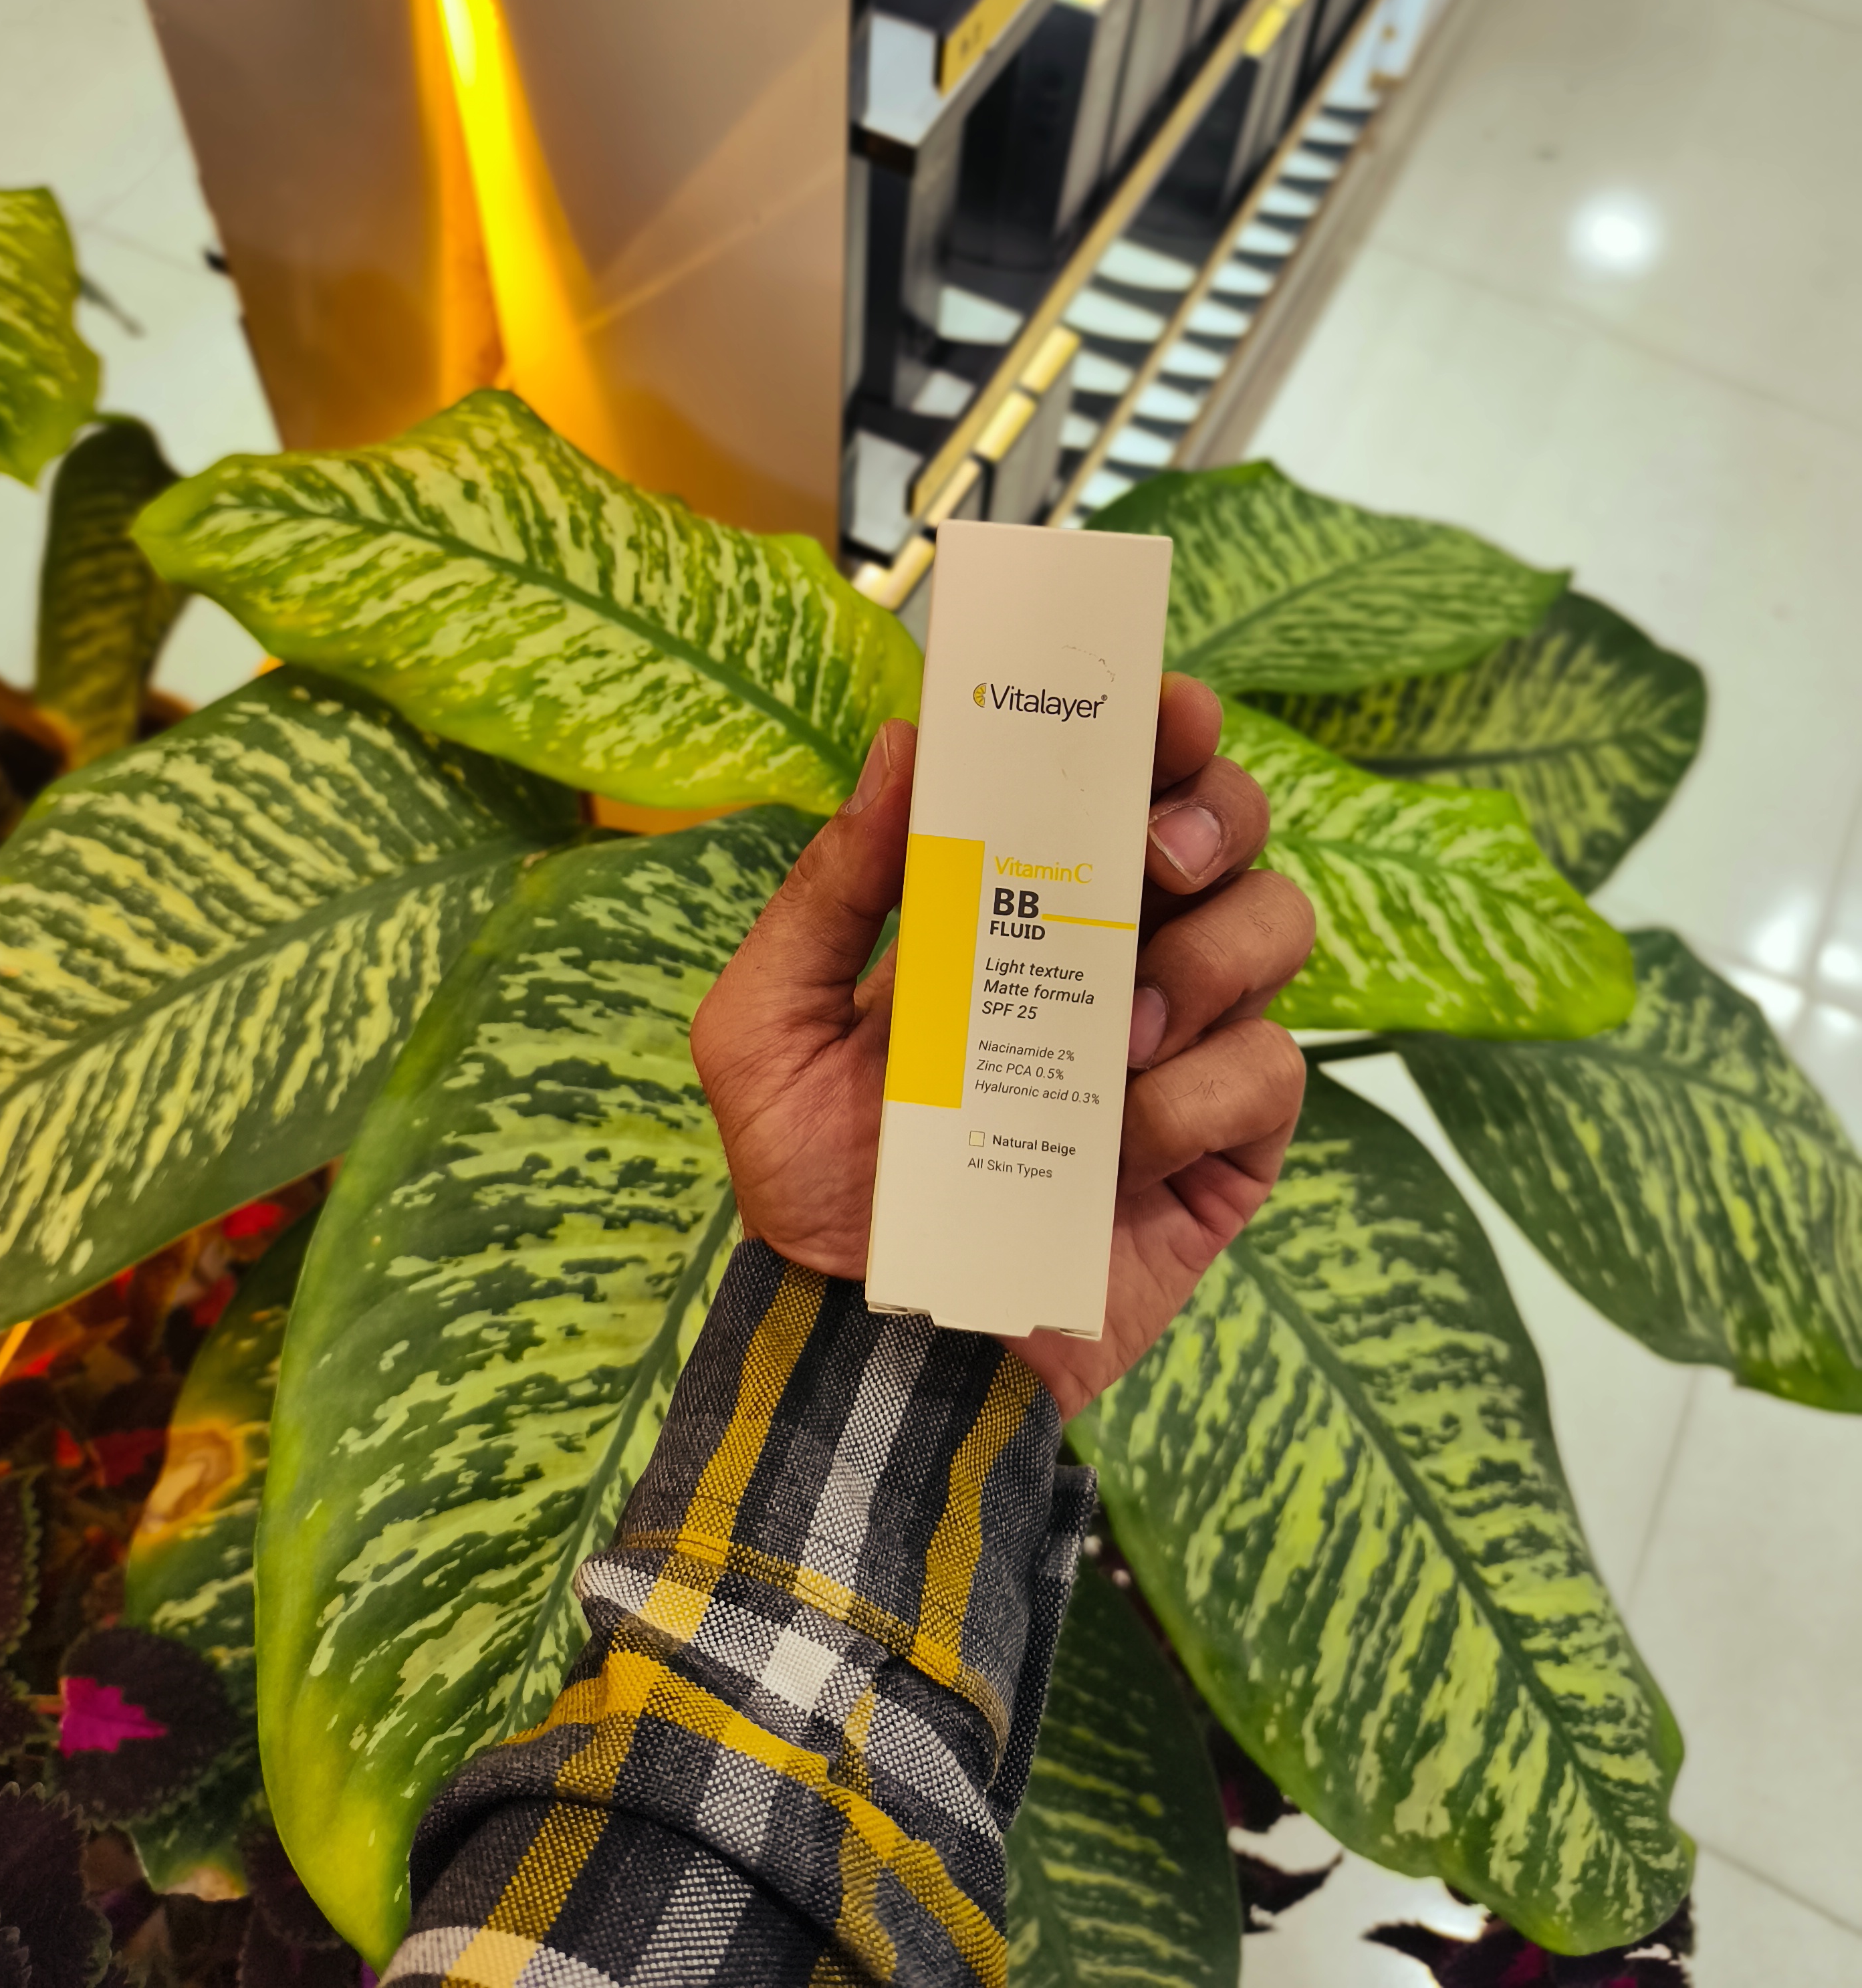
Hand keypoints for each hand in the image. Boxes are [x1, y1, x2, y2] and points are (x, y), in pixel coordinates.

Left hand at [691, 676, 1313, 1419]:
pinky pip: (1274, 1071)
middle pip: (1231, 824)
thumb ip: (830, 890)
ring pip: (1278, 925)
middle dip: (1210, 811)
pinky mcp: (1228, 1149)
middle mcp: (1121, 954)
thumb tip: (900, 744)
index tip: (1157, 703)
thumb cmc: (812, 1183)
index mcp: (1021, 904)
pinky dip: (1203, 1092)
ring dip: (1212, 952)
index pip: (1118, 779)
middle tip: (1152, 855)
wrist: (865, 1346)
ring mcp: (1184, 1048)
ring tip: (1120, 1025)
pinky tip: (1122, 1142)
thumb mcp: (770, 1027)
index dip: (1158, 725)